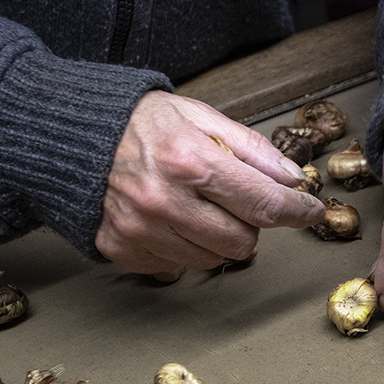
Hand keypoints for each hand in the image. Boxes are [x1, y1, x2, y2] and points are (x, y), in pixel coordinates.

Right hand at [95, 90, 325, 272]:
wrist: (73, 133)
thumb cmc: (141, 122)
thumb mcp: (202, 117)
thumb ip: (252, 149)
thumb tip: (292, 178)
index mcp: (189, 162)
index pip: (264, 204)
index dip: (298, 211)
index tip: (310, 211)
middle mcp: (163, 201)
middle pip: (242, 242)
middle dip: (249, 223)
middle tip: (232, 197)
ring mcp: (139, 230)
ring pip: (212, 259)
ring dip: (217, 236)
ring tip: (197, 204)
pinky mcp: (121, 248)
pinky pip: (176, 265)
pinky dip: (184, 246)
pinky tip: (170, 217)